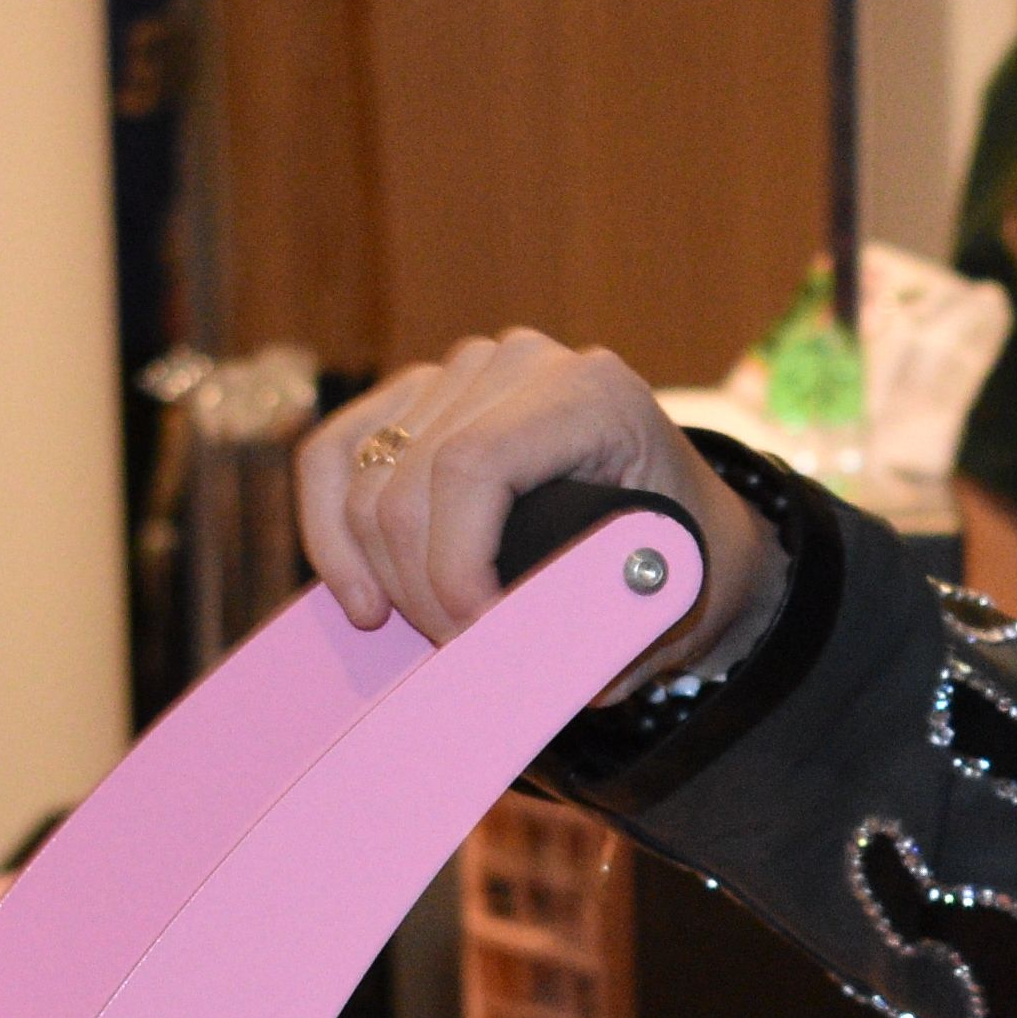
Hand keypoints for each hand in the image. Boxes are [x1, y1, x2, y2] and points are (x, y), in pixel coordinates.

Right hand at [294, 329, 774, 688]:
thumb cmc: (676, 567)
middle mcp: (520, 364)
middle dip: (421, 589)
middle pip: (410, 483)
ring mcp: (460, 372)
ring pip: (366, 481)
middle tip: (460, 653)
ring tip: (431, 633)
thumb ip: (588, 625)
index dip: (453, 568)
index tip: (475, 639)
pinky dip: (329, 532)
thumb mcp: (657, 603)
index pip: (473, 468)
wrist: (687, 532)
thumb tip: (504, 650)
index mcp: (592, 394)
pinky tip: (360, 598)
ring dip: (382, 576)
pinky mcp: (414, 397)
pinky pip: (333, 456)